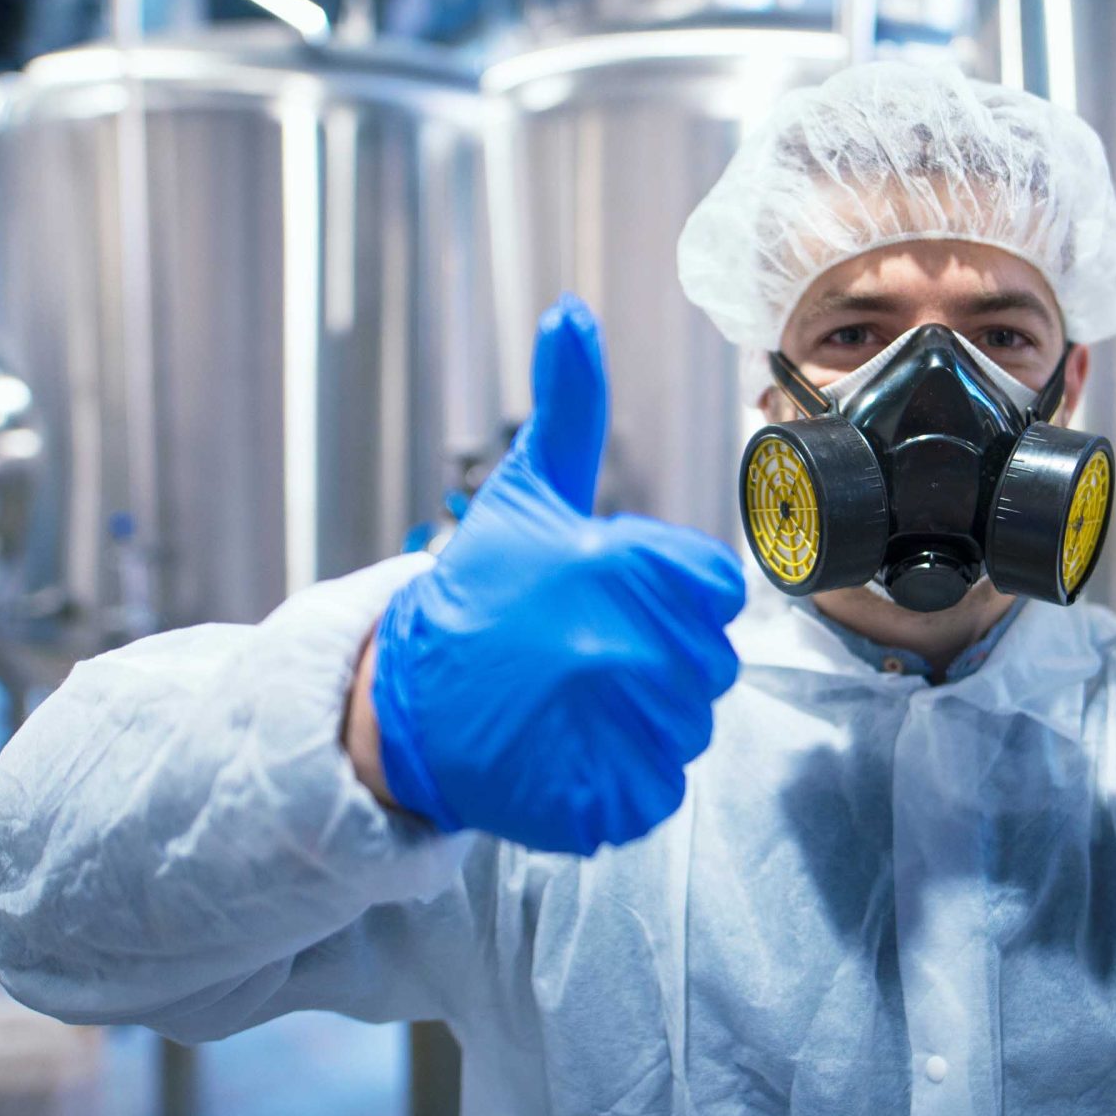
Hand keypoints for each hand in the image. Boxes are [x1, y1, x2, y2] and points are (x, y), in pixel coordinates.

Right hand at [371, 295, 746, 852]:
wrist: (399, 702)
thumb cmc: (475, 595)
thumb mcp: (528, 496)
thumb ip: (570, 409)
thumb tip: (571, 312)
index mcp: (624, 568)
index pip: (716, 593)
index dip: (671, 600)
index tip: (612, 604)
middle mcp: (625, 649)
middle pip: (709, 667)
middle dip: (658, 663)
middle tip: (582, 659)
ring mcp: (611, 732)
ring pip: (685, 732)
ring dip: (640, 726)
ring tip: (570, 707)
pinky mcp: (597, 803)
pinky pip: (654, 795)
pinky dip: (620, 785)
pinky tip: (568, 754)